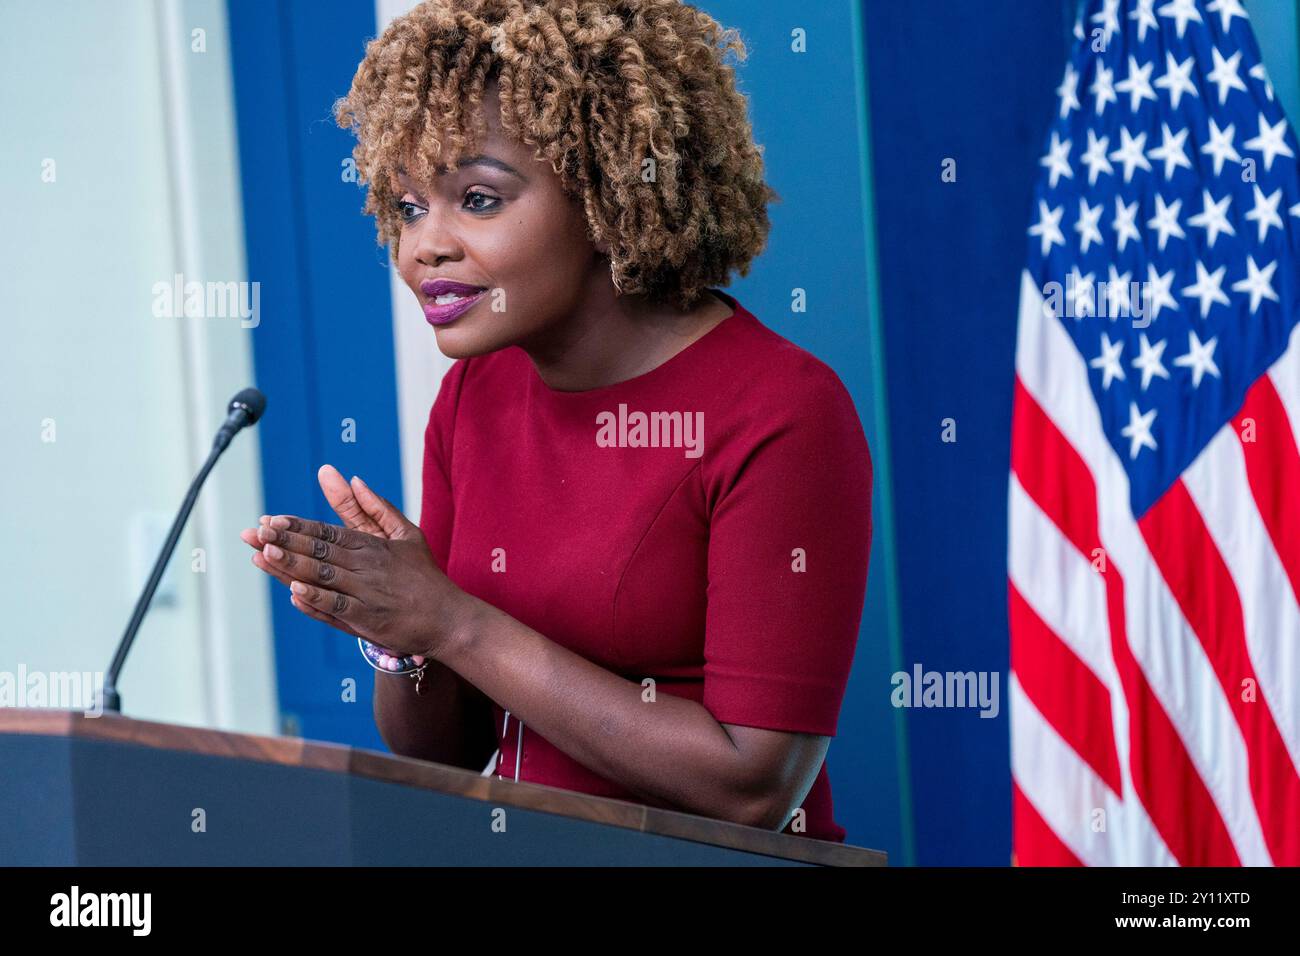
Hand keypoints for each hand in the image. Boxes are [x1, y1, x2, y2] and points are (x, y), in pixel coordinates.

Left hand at [240, 467, 474, 659]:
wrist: (448, 618)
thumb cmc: (425, 576)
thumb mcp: (406, 534)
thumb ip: (376, 507)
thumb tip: (352, 477)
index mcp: (373, 545)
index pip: (328, 531)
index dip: (297, 526)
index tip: (270, 520)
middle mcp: (367, 567)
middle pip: (319, 550)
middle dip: (284, 541)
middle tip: (254, 533)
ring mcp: (367, 594)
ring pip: (323, 576)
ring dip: (292, 565)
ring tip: (264, 554)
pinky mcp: (369, 620)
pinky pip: (337, 608)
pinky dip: (316, 599)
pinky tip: (294, 591)